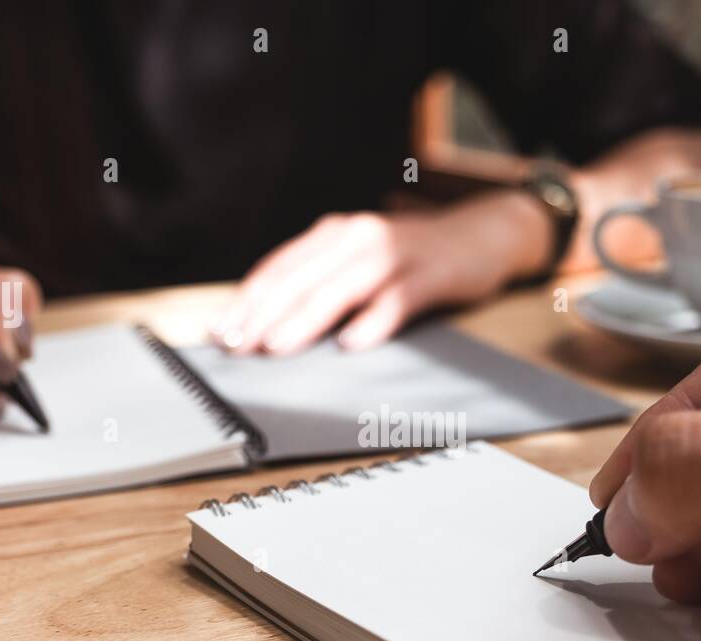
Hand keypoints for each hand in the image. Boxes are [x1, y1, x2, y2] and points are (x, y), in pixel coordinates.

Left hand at [213, 190, 550, 354]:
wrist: (480, 236)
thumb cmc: (410, 259)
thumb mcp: (359, 262)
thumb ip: (320, 284)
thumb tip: (266, 325)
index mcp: (334, 235)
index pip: (279, 268)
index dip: (247, 301)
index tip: (221, 333)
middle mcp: (358, 237)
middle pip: (302, 278)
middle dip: (265, 314)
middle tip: (239, 347)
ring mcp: (395, 254)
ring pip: (341, 287)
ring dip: (306, 319)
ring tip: (277, 347)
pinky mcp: (430, 274)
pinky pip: (397, 299)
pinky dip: (373, 321)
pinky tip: (353, 343)